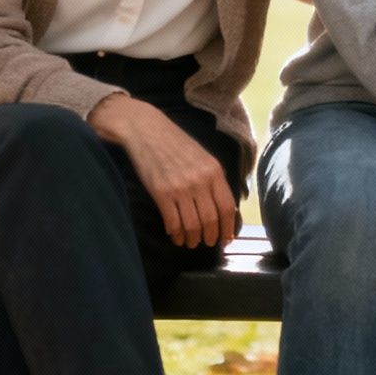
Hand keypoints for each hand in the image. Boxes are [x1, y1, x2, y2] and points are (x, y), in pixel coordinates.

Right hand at [89, 95, 238, 248]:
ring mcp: (180, 188)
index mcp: (214, 171)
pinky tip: (175, 235)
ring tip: (190, 242)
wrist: (147, 131)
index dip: (228, 227)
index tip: (226, 238)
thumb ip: (213, 179)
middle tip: (207, 242)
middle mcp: (200, 181)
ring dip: (192, 238)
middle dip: (210, 237)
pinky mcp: (161, 193)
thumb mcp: (203, 157)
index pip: (226, 207)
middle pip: (210, 219)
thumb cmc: (176, 144)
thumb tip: (222, 207)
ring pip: (192, 224)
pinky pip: (172, 222)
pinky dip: (176, 233)